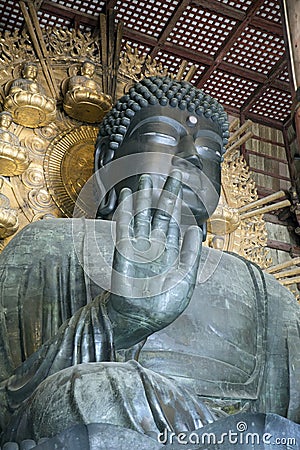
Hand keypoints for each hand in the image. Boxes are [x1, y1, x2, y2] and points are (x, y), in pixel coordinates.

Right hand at [108, 171, 201, 347]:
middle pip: (160, 212)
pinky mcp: (123, 250)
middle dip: (167, 193)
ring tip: (146, 178)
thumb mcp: (185, 278)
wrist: (139, 320)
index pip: (174, 220)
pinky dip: (125, 209)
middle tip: (174, 172)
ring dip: (143, 197)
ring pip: (142, 215)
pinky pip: (124, 226)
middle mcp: (154, 244)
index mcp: (170, 250)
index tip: (182, 184)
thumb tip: (197, 228)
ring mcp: (138, 246)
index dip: (178, 202)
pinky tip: (126, 195)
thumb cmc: (163, 304)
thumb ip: (191, 253)